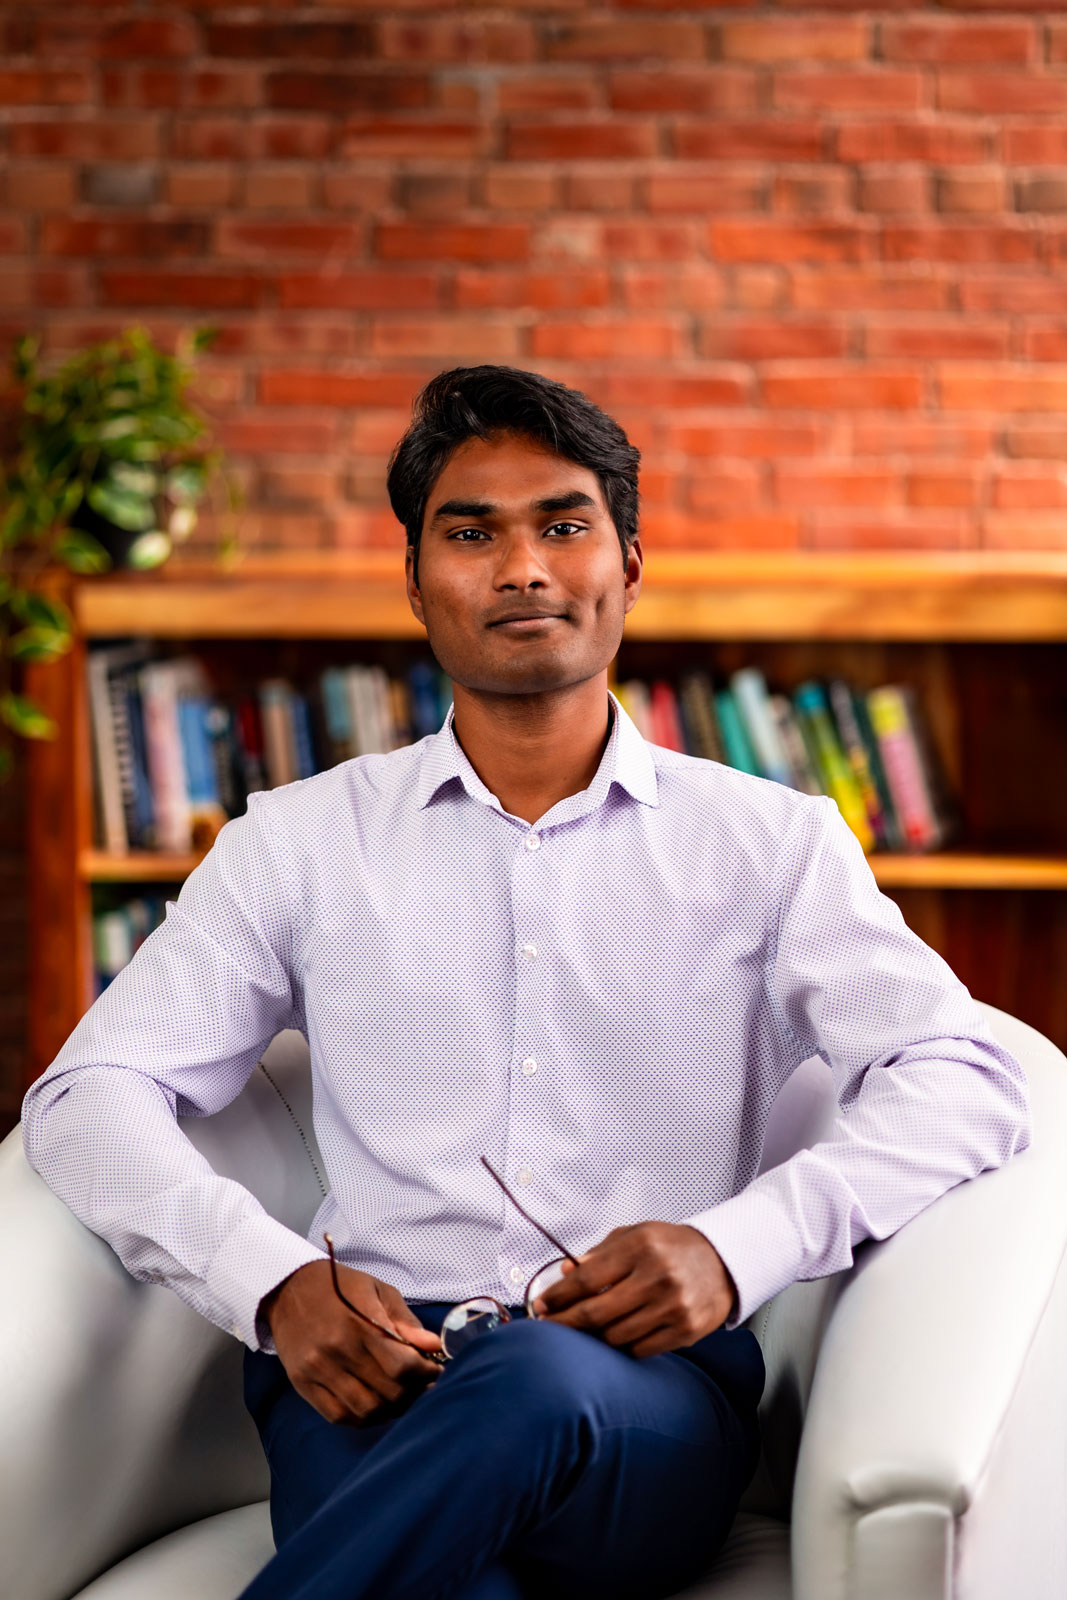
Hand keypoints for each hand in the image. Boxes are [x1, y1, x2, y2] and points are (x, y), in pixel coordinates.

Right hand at [261, 1260, 443, 1425]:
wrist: (287, 1288)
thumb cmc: (338, 1287)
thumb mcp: (376, 1289)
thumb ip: (404, 1320)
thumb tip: (433, 1345)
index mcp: (359, 1323)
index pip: (401, 1365)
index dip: (426, 1373)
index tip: (435, 1369)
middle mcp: (337, 1349)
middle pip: (388, 1392)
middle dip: (414, 1393)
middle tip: (422, 1385)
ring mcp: (318, 1370)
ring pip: (366, 1410)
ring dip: (391, 1410)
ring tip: (401, 1397)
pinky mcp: (303, 1384)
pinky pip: (339, 1416)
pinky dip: (362, 1418)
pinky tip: (375, 1405)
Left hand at [532, 1221, 738, 1358]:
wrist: (724, 1261)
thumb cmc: (673, 1247)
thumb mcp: (636, 1235)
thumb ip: (600, 1252)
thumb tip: (566, 1271)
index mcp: (641, 1247)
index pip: (587, 1277)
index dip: (558, 1295)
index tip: (541, 1304)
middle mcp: (657, 1277)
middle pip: (596, 1312)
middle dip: (565, 1322)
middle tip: (548, 1325)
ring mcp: (673, 1306)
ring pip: (615, 1335)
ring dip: (593, 1336)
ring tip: (582, 1331)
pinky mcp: (685, 1331)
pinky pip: (639, 1349)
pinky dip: (622, 1346)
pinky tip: (614, 1336)